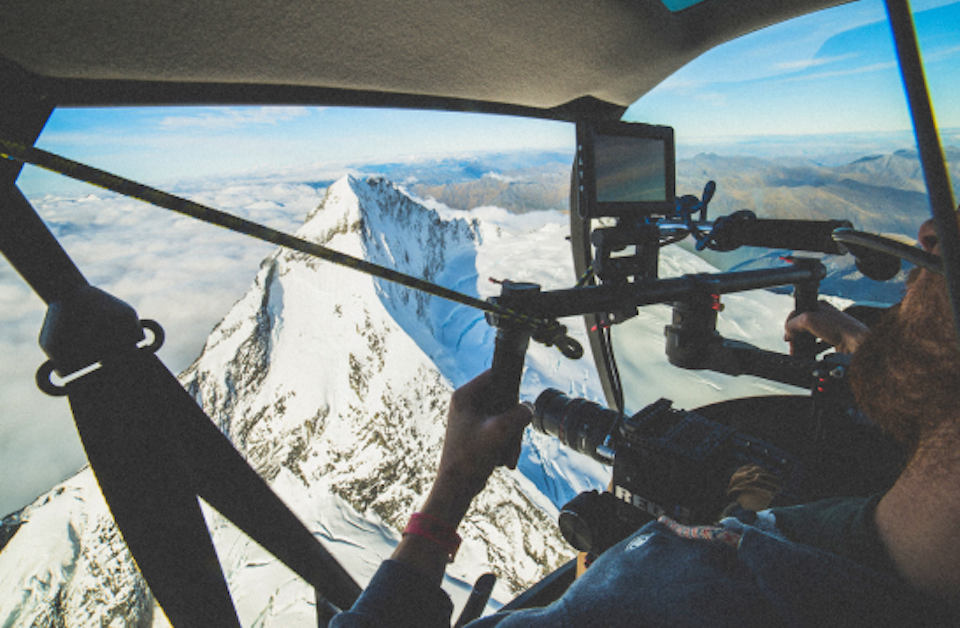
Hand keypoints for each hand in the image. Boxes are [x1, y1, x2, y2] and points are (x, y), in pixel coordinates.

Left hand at [434, 370, 533, 501]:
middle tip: (514, 440)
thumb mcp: (500, 431)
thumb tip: (529, 407)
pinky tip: (504, 459)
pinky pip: (501, 430)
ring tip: (508, 455)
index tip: (518, 406)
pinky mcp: (478, 432)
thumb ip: (519, 414)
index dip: (510, 388)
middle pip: (504, 399)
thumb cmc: (471, 457)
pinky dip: (506, 444)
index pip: (495, 375)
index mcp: (465, 395)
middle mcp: (467, 403)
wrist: (457, 487)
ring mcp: (472, 418)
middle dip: (514, 423)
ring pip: (505, 417)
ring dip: (512, 437)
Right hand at [784, 300, 868, 354]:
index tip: (788, 337)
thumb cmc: (838, 328)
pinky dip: (815, 353)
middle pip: (803, 328)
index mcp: (819, 306)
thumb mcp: (808, 320)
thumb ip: (792, 324)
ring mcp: (831, 329)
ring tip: (801, 355)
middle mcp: (825, 317)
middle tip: (793, 349)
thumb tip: (788, 334)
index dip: (790, 326)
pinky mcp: (836, 341)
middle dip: (797, 340)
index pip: (797, 314)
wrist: (857, 343)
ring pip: (811, 338)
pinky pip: (820, 347)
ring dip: (805, 348)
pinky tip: (814, 357)